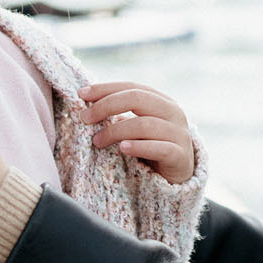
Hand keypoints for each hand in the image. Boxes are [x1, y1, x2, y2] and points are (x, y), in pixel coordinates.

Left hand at [78, 82, 195, 184]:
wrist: (178, 176)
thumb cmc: (151, 147)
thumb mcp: (138, 127)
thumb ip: (121, 114)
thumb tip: (87, 105)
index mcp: (162, 100)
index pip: (132, 87)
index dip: (106, 88)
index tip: (81, 94)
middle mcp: (173, 112)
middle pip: (137, 99)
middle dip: (107, 105)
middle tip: (85, 118)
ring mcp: (179, 133)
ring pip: (144, 124)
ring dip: (116, 131)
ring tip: (97, 141)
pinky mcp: (180, 156)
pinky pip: (158, 148)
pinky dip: (138, 147)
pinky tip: (122, 148)